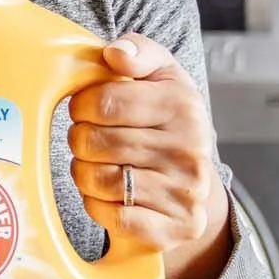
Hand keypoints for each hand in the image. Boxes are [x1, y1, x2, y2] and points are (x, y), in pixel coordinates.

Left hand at [67, 33, 232, 278]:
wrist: (196, 183)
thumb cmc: (166, 122)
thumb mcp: (160, 76)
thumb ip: (138, 52)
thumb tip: (114, 53)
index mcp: (183, 105)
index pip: (103, 101)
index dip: (81, 106)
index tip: (86, 111)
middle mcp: (190, 148)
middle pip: (94, 143)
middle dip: (81, 142)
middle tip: (90, 142)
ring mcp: (185, 191)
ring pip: (99, 181)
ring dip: (85, 175)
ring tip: (97, 166)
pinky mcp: (176, 227)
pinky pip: (114, 216)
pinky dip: (98, 207)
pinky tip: (107, 196)